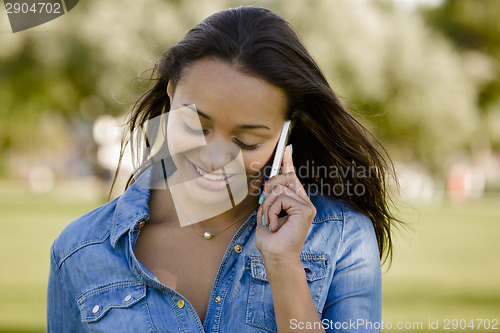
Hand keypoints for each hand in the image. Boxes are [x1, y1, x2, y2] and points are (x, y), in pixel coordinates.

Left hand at [255, 145, 316, 261]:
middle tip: (264, 206)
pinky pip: (281, 198)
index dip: (288, 161)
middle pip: (284, 177)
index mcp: (295, 201)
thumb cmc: (270, 240)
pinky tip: (275, 224)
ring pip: (279, 187)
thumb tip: (269, 183)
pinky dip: (272, 211)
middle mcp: (303, 201)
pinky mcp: (305, 209)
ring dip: (267, 205)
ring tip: (270, 221)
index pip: (292, 176)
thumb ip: (269, 198)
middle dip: (269, 188)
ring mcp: (306, 205)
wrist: (276, 257)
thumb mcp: (266, 213)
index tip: (286, 147)